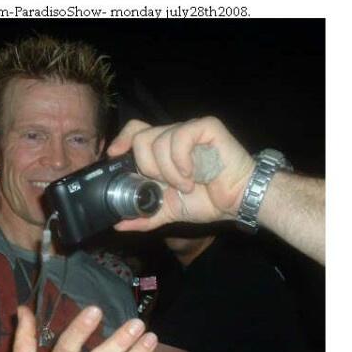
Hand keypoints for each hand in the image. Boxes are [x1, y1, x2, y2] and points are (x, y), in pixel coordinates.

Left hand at [108, 116, 254, 231]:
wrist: (236, 202)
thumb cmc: (207, 200)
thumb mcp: (168, 210)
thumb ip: (143, 216)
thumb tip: (118, 224)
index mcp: (161, 151)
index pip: (134, 131)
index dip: (122, 140)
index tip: (114, 156)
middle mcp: (173, 136)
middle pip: (141, 137)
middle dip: (147, 167)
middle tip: (164, 183)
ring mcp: (189, 129)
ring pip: (159, 140)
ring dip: (169, 170)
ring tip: (186, 184)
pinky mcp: (206, 127)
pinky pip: (181, 136)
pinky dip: (182, 160)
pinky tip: (192, 174)